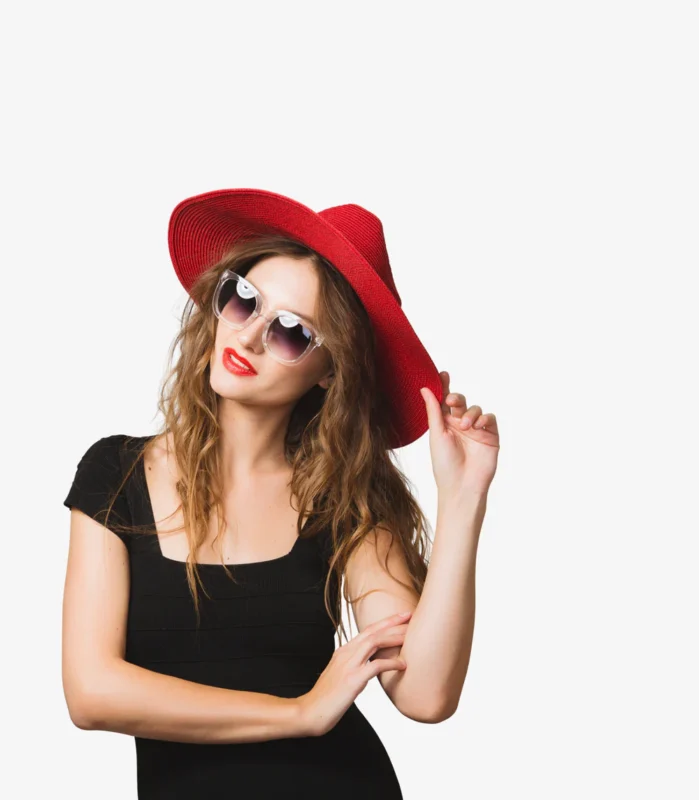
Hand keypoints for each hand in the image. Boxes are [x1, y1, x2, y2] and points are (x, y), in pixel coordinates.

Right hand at [296, 611, 411, 736]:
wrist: (310, 712)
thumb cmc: (326, 697)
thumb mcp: (341, 675)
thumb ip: (355, 666)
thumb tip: (371, 665)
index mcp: (343, 651)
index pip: (367, 630)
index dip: (385, 622)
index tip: (401, 617)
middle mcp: (346, 653)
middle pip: (373, 631)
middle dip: (393, 622)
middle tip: (410, 615)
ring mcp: (348, 665)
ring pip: (374, 642)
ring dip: (394, 637)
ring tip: (410, 636)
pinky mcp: (352, 680)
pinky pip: (375, 666)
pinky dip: (391, 663)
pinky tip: (403, 665)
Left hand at [420, 370, 499, 496]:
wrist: (462, 486)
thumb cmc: (444, 464)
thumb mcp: (436, 434)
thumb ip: (433, 410)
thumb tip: (425, 388)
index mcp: (444, 424)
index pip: (444, 401)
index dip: (444, 387)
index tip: (442, 373)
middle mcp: (460, 425)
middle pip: (461, 402)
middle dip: (457, 398)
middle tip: (452, 401)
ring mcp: (476, 430)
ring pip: (476, 408)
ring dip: (470, 413)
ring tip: (465, 426)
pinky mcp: (490, 436)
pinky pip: (490, 418)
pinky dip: (485, 418)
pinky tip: (478, 426)